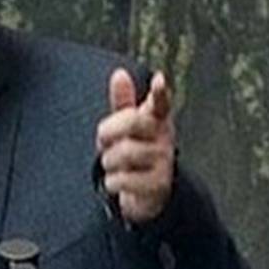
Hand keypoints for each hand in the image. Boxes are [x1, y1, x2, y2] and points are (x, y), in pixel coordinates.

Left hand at [95, 68, 175, 223]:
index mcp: (157, 120)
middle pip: (133, 123)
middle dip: (109, 131)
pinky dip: (112, 182)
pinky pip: (124, 179)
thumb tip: (119, 74)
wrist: (148, 193)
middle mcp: (164, 138)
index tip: (159, 79)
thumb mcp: (128, 127)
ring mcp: (164, 162)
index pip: (161, 103)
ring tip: (113, 165)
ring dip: (109, 161)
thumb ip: (123, 102)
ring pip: (125, 152)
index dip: (160, 92)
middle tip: (104, 141)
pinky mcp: (158, 185)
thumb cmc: (136, 153)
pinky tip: (117, 182)